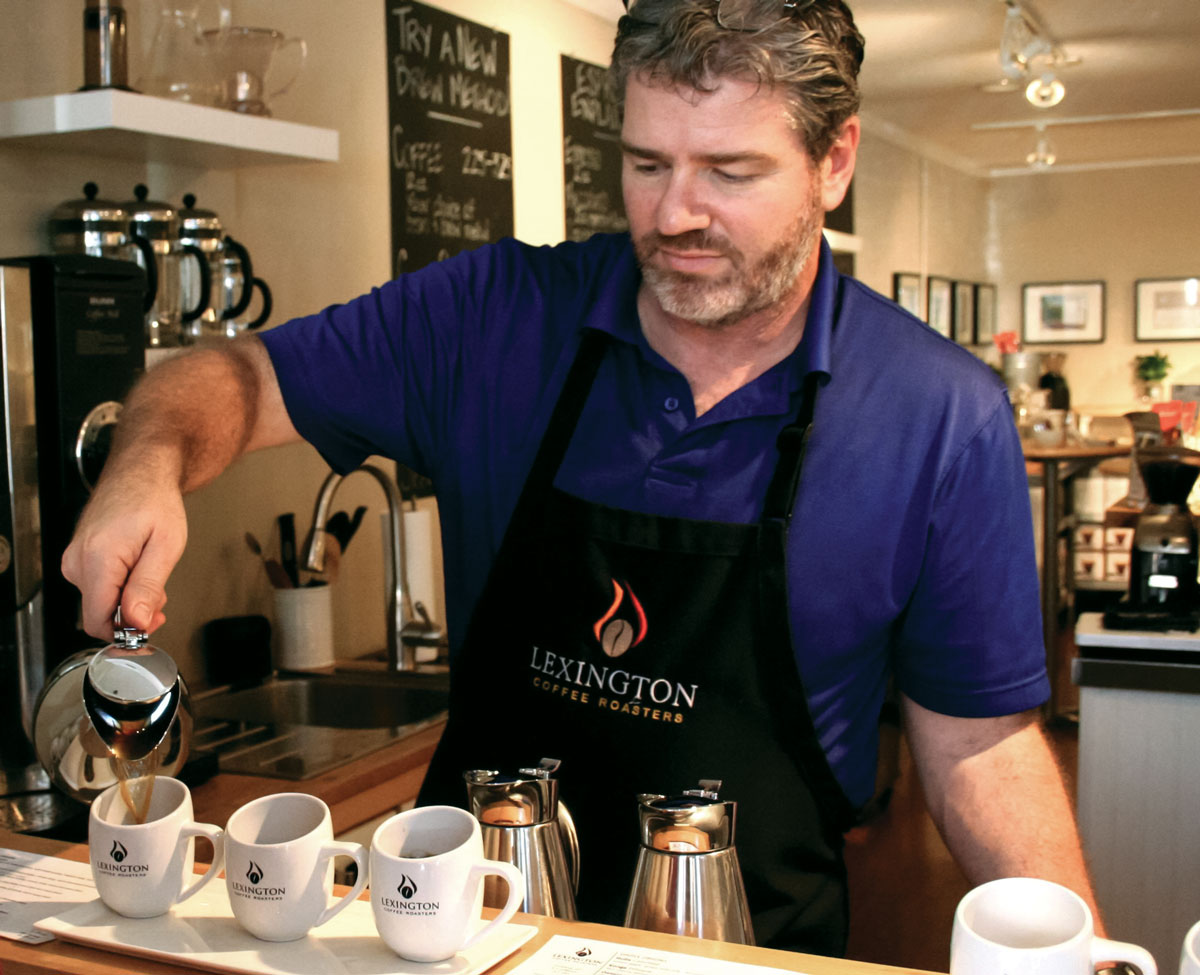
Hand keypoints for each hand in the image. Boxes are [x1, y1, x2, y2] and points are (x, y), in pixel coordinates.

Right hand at [61, 467, 187, 639]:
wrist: (140, 471)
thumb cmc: (154, 500)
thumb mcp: (165, 546)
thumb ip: (148, 587)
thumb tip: (136, 622)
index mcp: (97, 559)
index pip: (97, 621)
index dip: (126, 632)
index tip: (151, 624)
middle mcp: (77, 561)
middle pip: (99, 613)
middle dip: (132, 614)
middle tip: (160, 597)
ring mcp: (74, 559)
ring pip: (100, 602)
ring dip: (128, 600)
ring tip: (151, 576)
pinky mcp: (79, 558)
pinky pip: (97, 587)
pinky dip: (120, 588)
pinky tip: (138, 571)